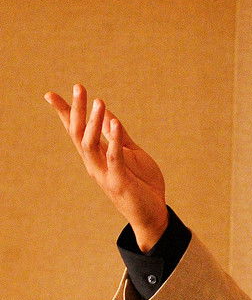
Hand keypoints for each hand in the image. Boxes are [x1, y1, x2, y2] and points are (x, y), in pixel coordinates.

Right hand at [47, 84, 167, 249]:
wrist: (152, 213)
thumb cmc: (141, 184)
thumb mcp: (130, 153)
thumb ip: (118, 136)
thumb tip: (107, 115)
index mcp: (96, 156)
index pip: (76, 130)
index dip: (65, 112)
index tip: (50, 94)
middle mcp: (94, 163)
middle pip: (79, 132)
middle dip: (78, 109)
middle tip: (79, 87)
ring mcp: (104, 172)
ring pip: (90, 143)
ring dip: (94, 122)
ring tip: (99, 100)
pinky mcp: (119, 181)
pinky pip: (114, 157)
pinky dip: (114, 139)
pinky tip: (115, 122)